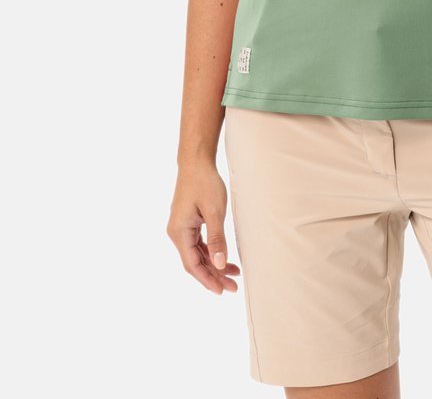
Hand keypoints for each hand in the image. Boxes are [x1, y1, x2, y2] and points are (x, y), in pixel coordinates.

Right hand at [167, 162, 240, 294]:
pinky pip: (198, 244)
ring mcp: (181, 227)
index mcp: (179, 232)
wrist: (196, 161)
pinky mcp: (188, 222)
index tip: (222, 290)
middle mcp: (177, 232)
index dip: (207, 279)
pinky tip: (224, 258)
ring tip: (234, 274)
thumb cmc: (205, 183)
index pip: (192, 265)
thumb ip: (217, 239)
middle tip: (233, 287)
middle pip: (194, 262)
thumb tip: (220, 264)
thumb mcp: (214, 212)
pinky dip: (211, 252)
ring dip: (214, 265)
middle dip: (213, 275)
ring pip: (197, 254)